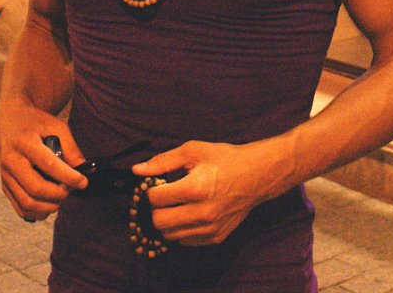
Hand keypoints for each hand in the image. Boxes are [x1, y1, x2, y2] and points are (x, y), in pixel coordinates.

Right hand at [0, 100, 87, 221]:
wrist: (11, 122)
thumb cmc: (36, 124)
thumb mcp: (56, 127)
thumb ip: (71, 149)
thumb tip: (85, 171)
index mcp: (24, 142)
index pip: (47, 164)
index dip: (67, 177)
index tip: (83, 182)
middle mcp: (11, 160)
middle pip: (35, 188)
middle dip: (58, 195)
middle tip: (71, 190)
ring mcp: (5, 175)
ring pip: (27, 202)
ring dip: (49, 206)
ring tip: (62, 197)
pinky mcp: (5, 186)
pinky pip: (20, 208)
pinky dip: (38, 212)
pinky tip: (49, 204)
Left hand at [132, 141, 259, 245]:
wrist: (256, 175)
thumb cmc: (224, 159)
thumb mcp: (193, 150)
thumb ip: (163, 161)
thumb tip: (137, 170)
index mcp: (196, 188)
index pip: (155, 199)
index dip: (151, 190)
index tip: (157, 184)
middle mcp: (203, 213)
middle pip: (159, 222)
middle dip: (156, 208)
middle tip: (164, 196)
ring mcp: (210, 228)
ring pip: (170, 235)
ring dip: (167, 220)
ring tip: (178, 203)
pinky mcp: (216, 238)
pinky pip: (185, 241)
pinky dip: (181, 229)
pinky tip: (190, 212)